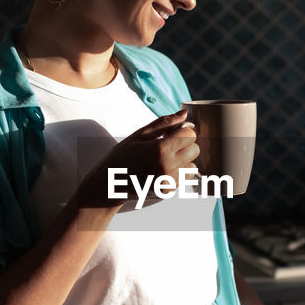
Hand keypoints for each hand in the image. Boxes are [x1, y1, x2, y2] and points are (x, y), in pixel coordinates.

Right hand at [76, 111, 197, 207]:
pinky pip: (185, 178)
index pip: (190, 134)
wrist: (109, 183)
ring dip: (184, 161)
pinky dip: (178, 173)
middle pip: (195, 150)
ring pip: (193, 166)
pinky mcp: (169, 191)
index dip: (182, 131)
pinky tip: (162, 170)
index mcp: (160, 149)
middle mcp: (168, 167)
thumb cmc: (121, 157)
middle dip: (185, 145)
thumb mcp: (139, 135)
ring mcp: (169, 181)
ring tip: (164, 159)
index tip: (172, 133)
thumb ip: (164, 123)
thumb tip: (184, 114)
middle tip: (168, 146)